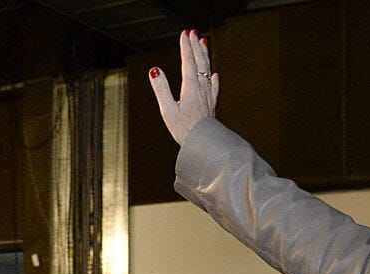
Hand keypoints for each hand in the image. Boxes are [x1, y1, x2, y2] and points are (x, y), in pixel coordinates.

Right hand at [149, 30, 218, 146]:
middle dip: (196, 46)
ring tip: (204, 43)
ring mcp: (208, 96)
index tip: (184, 34)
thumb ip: (161, 89)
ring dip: (205, 56)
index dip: (186, 47)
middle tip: (193, 33)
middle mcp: (201, 88)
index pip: (188, 62)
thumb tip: (154, 70)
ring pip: (207, 70)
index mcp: (190, 88)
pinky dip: (213, 78)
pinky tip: (215, 74)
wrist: (204, 144)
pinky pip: (214, 87)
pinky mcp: (211, 105)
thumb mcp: (168, 110)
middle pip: (199, 62)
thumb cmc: (184, 130)